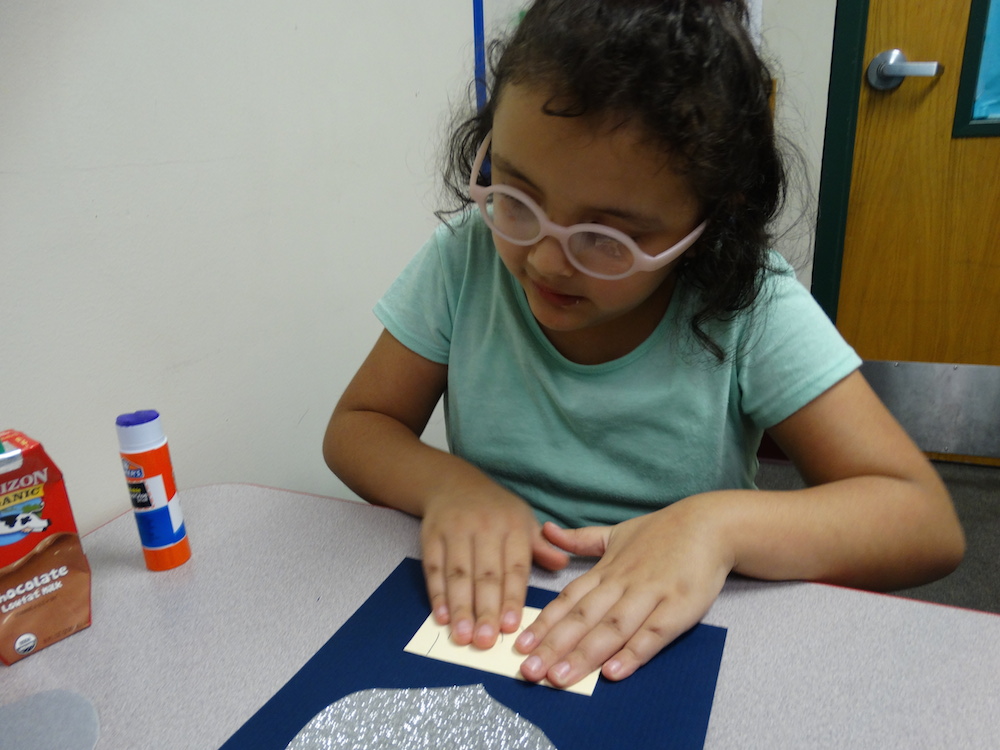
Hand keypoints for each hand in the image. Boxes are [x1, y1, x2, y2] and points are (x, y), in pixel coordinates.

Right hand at [420, 486, 568, 649]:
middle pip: (485, 575)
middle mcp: (485, 527)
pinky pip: (434, 568)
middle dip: (486, 610)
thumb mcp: (523, 519)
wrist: (453, 483)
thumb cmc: (496, 509)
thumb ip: (540, 547)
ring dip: (460, 607)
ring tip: (463, 636)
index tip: (511, 627)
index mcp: (513, 526)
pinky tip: (441, 617)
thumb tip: (562, 564)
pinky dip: (437, 594)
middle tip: (486, 641)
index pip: (514, 568)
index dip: (512, 598)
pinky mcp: (431, 536)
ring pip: (458, 574)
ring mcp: (455, 531)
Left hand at [515, 497, 733, 686]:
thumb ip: (580, 539)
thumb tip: (547, 529)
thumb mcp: (617, 532)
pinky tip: (614, 672)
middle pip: (583, 618)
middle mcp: (623, 583)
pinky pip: (653, 634)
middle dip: (554, 646)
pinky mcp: (679, 607)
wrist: (711, 525)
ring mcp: (651, 595)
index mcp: (606, 570)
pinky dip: (634, 653)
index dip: (544, 624)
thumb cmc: (662, 533)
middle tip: (530, 671)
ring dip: (585, 654)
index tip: (520, 646)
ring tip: (560, 677)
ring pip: (612, 628)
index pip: (568, 600)